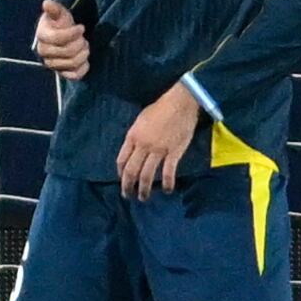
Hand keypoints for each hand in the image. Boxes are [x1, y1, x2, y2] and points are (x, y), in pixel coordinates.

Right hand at [32, 0, 87, 78]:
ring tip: (84, 46)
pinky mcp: (61, 73)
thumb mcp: (59, 14)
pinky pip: (75, 75)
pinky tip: (85, 59)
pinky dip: (83, 67)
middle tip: (83, 37)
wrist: (61, 37)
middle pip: (68, 51)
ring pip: (73, 63)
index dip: (73, 33)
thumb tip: (46, 3)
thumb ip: (54, 9)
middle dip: (80, 43)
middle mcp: (44, 53)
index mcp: (42, 36)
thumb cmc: (60, 24)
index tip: (81, 27)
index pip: (58, 38)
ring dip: (83, 53)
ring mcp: (52, 65)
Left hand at [115, 81, 202, 199]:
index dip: (120, 173)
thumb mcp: (140, 120)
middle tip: (127, 195)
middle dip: (127, 186)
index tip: (122, 180)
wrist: (179, 103)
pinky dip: (167, 183)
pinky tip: (166, 190)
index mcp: (132, 137)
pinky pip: (168, 172)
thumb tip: (133, 149)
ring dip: (144, 189)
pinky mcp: (174, 153)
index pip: (121, 160)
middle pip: (131, 170)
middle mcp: (143, 146)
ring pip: (147, 175)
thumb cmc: (159, 108)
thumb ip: (135, 136)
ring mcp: (158, 150)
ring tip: (143, 197)